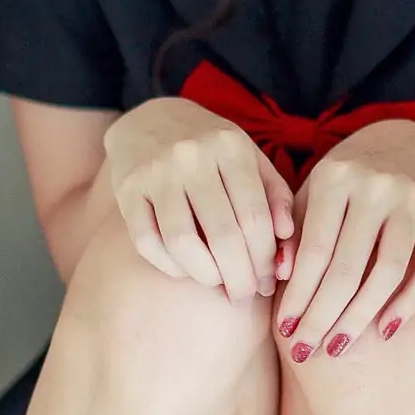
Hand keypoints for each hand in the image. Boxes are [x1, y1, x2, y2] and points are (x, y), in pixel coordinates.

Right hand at [103, 98, 295, 299]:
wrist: (150, 120)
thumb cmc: (212, 149)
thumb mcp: (250, 159)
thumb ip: (275, 197)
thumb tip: (287, 243)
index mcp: (231, 147)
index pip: (255, 217)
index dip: (265, 258)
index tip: (269, 281)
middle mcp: (192, 156)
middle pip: (223, 234)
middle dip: (239, 276)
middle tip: (245, 295)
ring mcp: (155, 172)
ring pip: (183, 242)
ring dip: (205, 275)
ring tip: (217, 284)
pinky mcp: (126, 189)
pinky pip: (147, 241)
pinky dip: (169, 265)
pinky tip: (185, 270)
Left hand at [274, 119, 414, 357]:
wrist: (408, 146)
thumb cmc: (346, 182)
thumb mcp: (313, 195)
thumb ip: (293, 233)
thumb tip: (277, 277)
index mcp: (336, 177)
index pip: (315, 249)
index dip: (298, 294)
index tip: (284, 329)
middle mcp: (376, 186)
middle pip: (348, 268)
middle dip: (322, 316)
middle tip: (304, 350)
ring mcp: (414, 201)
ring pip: (387, 273)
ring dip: (359, 317)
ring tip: (336, 347)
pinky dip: (407, 305)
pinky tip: (384, 332)